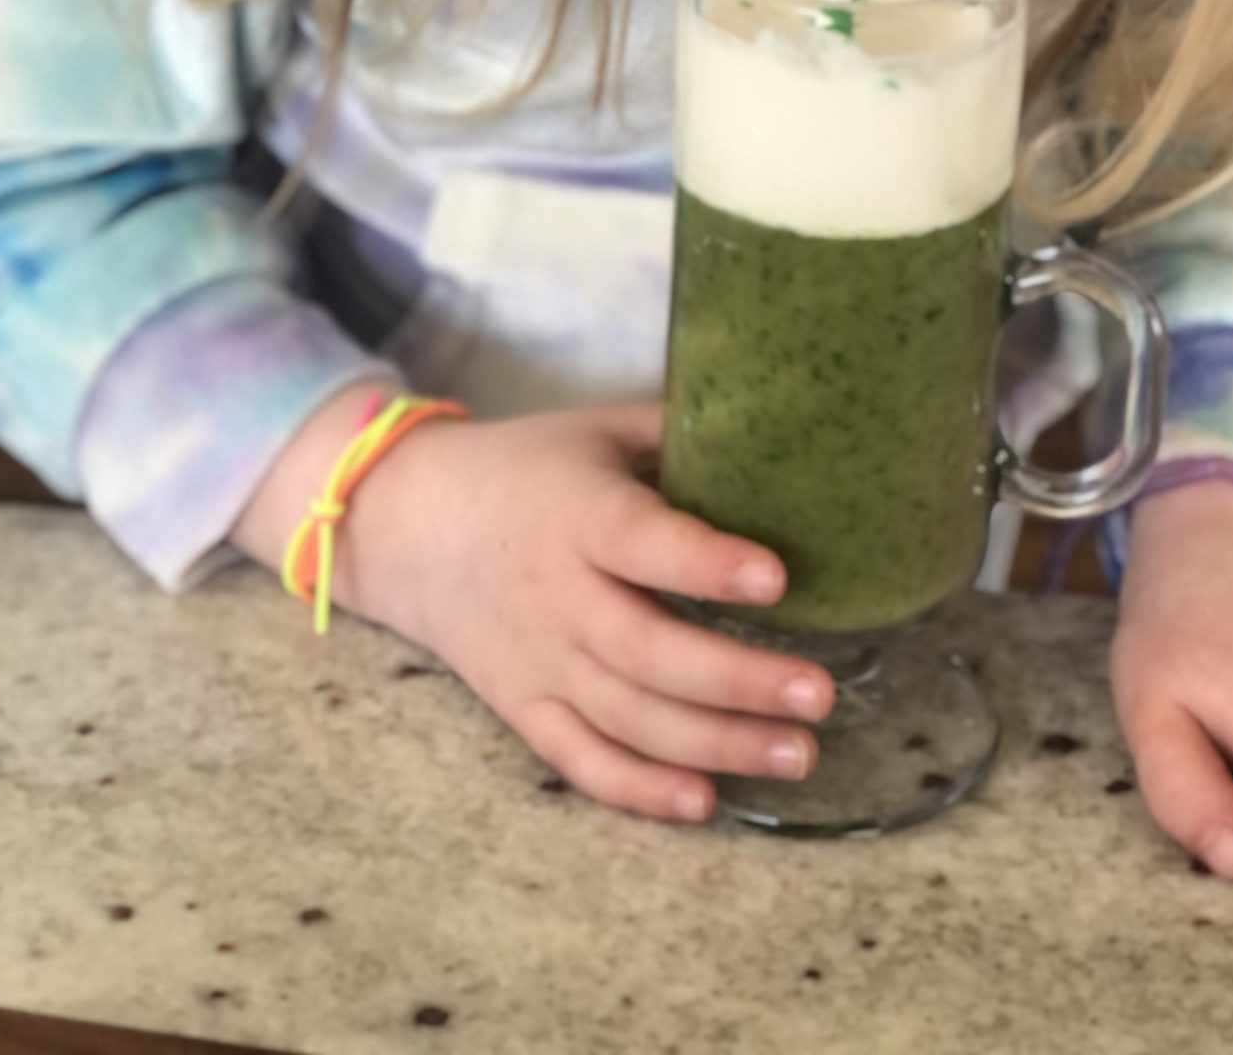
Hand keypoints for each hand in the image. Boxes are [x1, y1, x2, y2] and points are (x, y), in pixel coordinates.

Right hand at [322, 399, 835, 821]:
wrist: (412, 525)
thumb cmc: (532, 468)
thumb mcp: (602, 430)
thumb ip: (684, 434)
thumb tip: (786, 438)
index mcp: (579, 514)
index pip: (644, 544)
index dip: (708, 565)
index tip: (778, 579)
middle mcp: (556, 596)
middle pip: (648, 653)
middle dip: (738, 681)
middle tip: (820, 695)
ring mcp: (537, 662)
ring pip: (628, 718)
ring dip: (716, 745)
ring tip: (799, 753)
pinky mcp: (522, 707)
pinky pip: (581, 760)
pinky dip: (640, 790)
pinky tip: (706, 802)